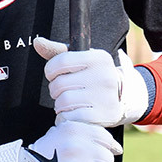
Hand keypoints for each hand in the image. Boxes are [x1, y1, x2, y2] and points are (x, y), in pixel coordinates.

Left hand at [33, 37, 149, 126]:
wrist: (123, 98)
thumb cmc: (94, 76)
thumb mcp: (81, 60)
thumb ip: (58, 52)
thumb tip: (37, 43)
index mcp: (99, 58)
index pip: (61, 61)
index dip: (50, 70)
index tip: (54, 74)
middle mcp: (105, 75)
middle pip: (59, 84)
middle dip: (55, 89)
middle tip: (63, 91)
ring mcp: (106, 97)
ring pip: (63, 102)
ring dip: (60, 105)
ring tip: (70, 103)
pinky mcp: (104, 116)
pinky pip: (70, 118)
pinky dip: (66, 118)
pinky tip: (74, 113)